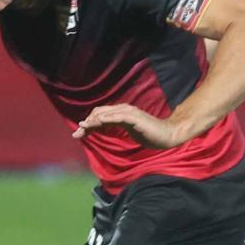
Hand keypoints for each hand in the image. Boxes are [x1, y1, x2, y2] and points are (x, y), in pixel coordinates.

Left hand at [73, 105, 189, 149]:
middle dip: (87, 124)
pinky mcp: (135, 118)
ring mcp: (129, 113)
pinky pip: (118, 117)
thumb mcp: (128, 130)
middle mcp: (124, 109)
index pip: (100, 115)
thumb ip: (116, 126)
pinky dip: (107, 119)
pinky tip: (99, 122)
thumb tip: (102, 127)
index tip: (79, 134)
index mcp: (121, 112)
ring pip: (106, 114)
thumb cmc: (149, 133)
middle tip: (76, 134)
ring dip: (93, 121)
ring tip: (83, 128)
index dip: (89, 123)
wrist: (167, 135)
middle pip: (100, 113)